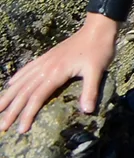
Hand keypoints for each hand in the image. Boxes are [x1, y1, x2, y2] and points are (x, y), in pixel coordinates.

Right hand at [0, 13, 117, 132]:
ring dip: (9, 96)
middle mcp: (45, 68)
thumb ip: (90, 91)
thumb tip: (87, 111)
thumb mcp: (98, 71)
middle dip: (12, 110)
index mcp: (55, 73)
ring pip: (22, 81)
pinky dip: (17, 78)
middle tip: (1, 127)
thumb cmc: (99, 49)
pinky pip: (27, 69)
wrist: (98, 28)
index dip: (27, 115)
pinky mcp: (47, 56)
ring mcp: (45, 61)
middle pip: (24, 92)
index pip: (36, 98)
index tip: (21, 130)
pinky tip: (10, 85)